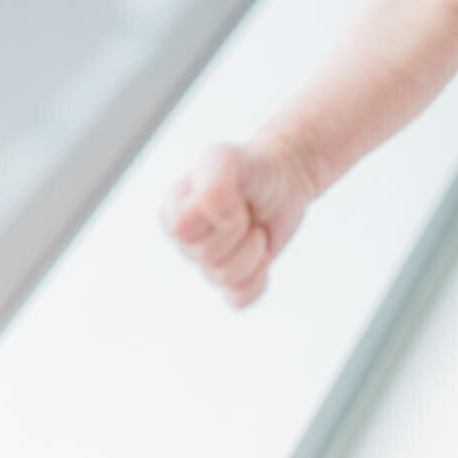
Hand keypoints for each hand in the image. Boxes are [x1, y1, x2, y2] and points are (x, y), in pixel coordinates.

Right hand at [159, 136, 314, 308]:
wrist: (284, 176)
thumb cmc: (250, 166)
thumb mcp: (227, 159)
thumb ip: (213, 185)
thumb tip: (213, 219)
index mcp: (174, 211)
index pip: (182, 231)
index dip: (218, 214)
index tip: (233, 195)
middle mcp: (186, 239)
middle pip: (205, 257)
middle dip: (237, 230)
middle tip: (246, 209)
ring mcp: (208, 262)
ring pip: (224, 278)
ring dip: (251, 250)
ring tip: (254, 226)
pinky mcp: (233, 279)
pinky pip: (239, 298)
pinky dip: (257, 276)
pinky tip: (260, 253)